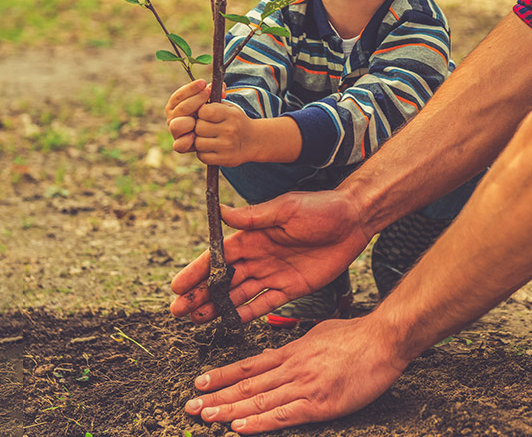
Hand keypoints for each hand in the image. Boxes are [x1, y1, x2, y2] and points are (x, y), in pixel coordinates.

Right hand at [165, 79, 210, 153]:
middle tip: (208, 93)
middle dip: (195, 100)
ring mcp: (176, 132)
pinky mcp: (180, 145)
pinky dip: (185, 141)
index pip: (179, 95)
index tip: (203, 83)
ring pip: (176, 125)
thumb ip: (213, 93)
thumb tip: (222, 87)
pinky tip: (194, 136)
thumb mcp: (210, 101)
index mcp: (175, 105)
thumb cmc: (208, 113)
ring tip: (200, 117)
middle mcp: (173, 118)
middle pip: (181, 108)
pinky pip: (178, 145)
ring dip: (188, 120)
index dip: (191, 88)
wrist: (211, 133)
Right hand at [170, 191, 372, 323]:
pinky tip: (228, 323)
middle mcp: (258, 256)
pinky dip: (246, 314)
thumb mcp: (286, 208)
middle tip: (178, 311)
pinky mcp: (291, 288)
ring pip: (238, 295)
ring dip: (217, 307)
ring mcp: (273, 274)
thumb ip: (253, 217)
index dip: (196, 272)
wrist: (354, 220)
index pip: (217, 257)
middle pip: (223, 280)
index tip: (177, 286)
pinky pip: (264, 304)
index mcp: (252, 236)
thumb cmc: (321, 208)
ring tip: (195, 320)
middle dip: (200, 294)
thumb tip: (220, 211)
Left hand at [183, 316, 408, 433]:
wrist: (383, 340)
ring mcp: (304, 386)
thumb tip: (272, 356)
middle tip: (190, 406)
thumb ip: (294, 348)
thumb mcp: (317, 335)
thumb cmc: (356, 337)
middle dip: (216, 396)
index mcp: (291, 353)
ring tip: (205, 416)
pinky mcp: (319, 403)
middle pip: (246, 386)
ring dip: (228, 410)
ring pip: (258, 401)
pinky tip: (239, 428)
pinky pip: (282, 415)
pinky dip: (259, 423)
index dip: (222, 375)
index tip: (200, 383)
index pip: (247, 367)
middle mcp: (291, 368)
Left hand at [192, 101, 258, 166]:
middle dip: (198, 127)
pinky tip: (210, 148)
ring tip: (207, 139)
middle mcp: (230, 130)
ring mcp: (227, 146)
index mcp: (230, 115)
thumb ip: (213, 103)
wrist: (254, 141)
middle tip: (205, 128)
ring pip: (198, 143)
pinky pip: (202, 156)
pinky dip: (203, 153)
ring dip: (199, 141)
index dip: (201, 113)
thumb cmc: (235, 122)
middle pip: (199, 127)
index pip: (204, 111)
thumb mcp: (230, 108)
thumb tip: (195, 101)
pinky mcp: (224, 159)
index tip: (205, 115)